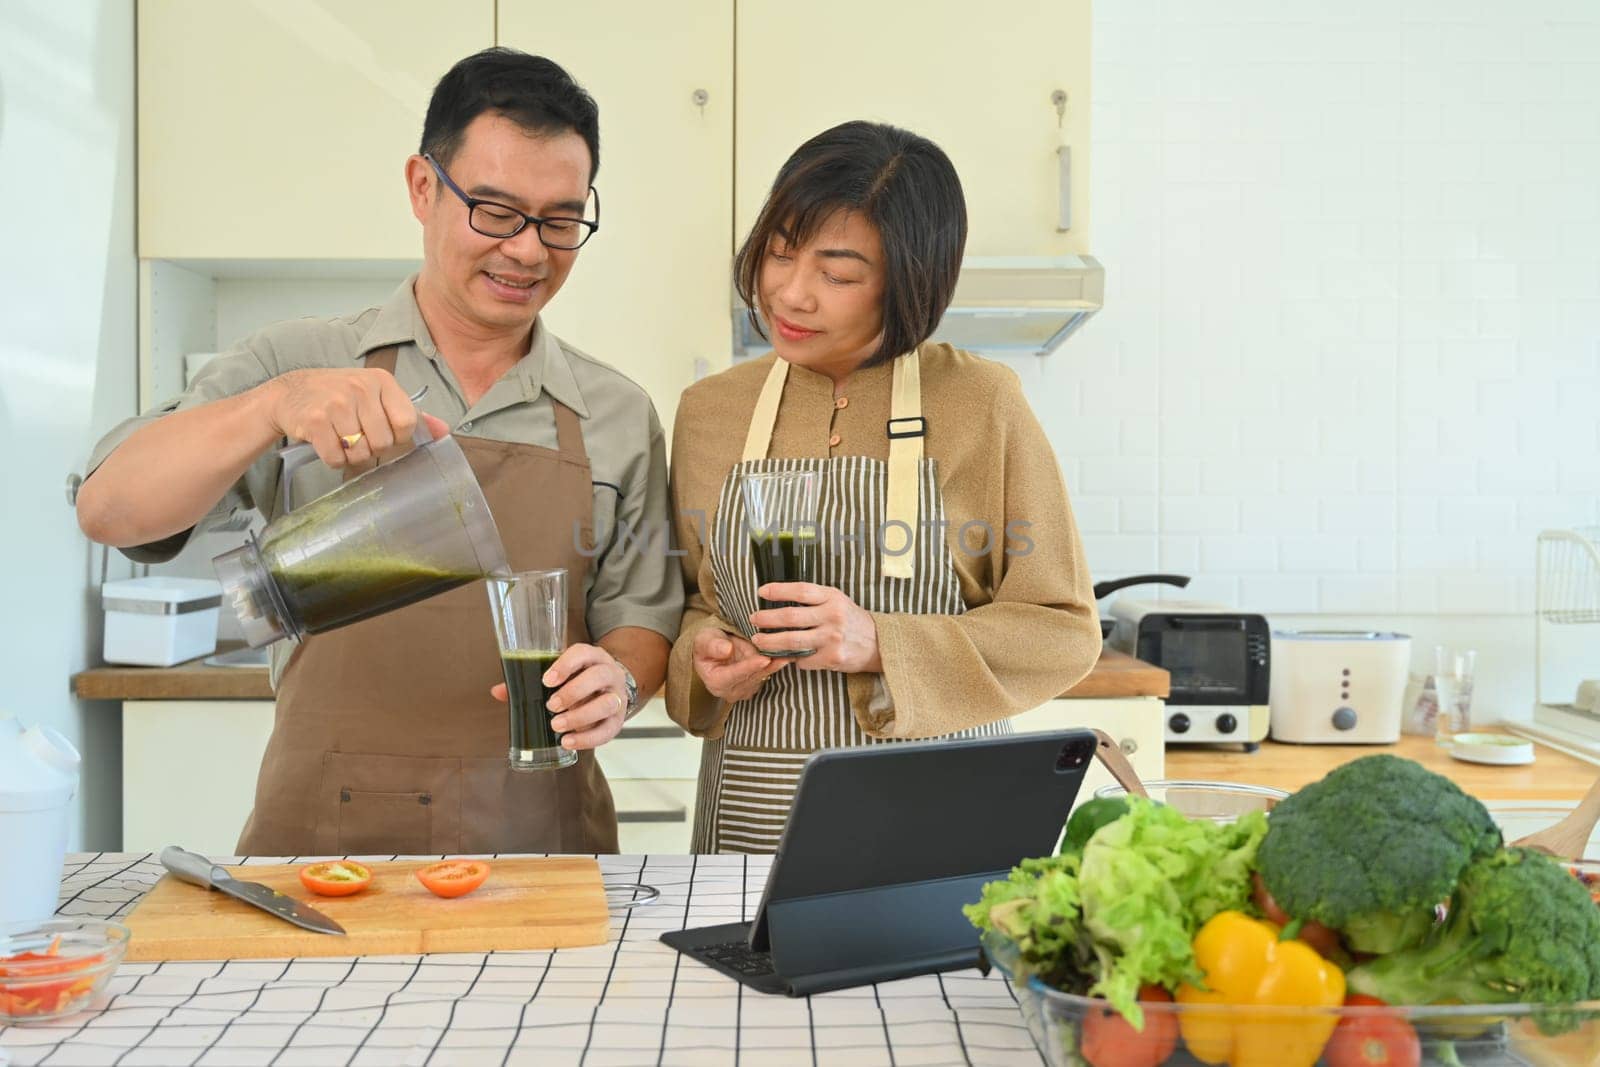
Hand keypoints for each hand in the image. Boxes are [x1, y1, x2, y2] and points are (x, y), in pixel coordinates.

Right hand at [263, 367, 449, 471]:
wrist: (290, 392)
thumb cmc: (339, 396)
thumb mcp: (376, 395)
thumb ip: (408, 413)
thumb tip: (444, 431)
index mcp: (381, 381)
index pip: (407, 423)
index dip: (397, 437)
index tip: (382, 431)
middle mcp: (361, 388)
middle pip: (384, 443)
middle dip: (372, 448)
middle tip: (357, 436)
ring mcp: (336, 403)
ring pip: (361, 453)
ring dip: (352, 455)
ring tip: (341, 438)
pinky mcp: (315, 420)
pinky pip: (336, 458)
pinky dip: (333, 459)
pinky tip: (327, 443)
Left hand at [489, 643, 628, 750]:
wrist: (609, 689)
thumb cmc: (579, 680)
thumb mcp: (560, 674)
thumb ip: (530, 680)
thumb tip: (498, 691)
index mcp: (593, 657)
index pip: (583, 653)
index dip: (566, 665)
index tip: (547, 680)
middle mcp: (609, 674)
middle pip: (598, 676)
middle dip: (573, 692)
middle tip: (551, 705)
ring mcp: (617, 697)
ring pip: (606, 703)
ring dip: (580, 716)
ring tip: (557, 725)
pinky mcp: (617, 721)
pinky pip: (607, 730)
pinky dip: (587, 739)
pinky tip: (568, 742)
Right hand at [692, 626, 785, 702]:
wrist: (713, 648)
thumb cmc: (708, 642)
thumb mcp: (705, 639)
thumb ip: (713, 645)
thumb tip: (726, 649)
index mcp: (715, 681)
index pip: (734, 675)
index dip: (749, 667)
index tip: (764, 659)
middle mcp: (729, 691)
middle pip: (751, 678)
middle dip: (767, 666)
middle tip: (784, 654)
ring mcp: (743, 691)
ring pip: (761, 677)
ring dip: (774, 666)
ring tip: (788, 654)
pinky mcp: (754, 686)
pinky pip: (766, 676)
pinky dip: (775, 666)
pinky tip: (785, 656)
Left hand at [749, 583, 881, 672]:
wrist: (877, 643)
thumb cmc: (850, 620)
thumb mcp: (837, 601)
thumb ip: (814, 600)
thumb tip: (779, 599)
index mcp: (832, 598)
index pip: (801, 591)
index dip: (779, 590)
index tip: (761, 592)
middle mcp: (833, 616)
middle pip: (791, 617)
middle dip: (767, 619)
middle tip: (753, 619)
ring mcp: (832, 638)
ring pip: (792, 641)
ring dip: (770, 642)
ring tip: (758, 640)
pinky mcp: (832, 658)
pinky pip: (803, 659)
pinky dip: (792, 658)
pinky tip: (786, 656)